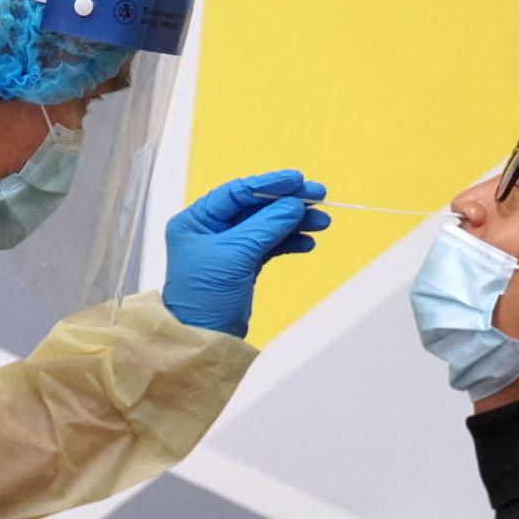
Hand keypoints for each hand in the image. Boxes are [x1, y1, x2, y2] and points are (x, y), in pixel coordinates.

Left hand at [161, 170, 328, 338]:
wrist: (203, 340)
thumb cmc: (205, 297)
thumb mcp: (236, 255)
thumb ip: (266, 226)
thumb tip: (293, 204)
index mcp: (196, 221)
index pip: (237, 192)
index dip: (270, 184)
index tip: (298, 179)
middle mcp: (209, 230)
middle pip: (255, 207)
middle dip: (287, 203)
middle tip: (318, 197)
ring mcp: (226, 248)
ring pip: (266, 226)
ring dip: (294, 223)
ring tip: (321, 222)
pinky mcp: (242, 266)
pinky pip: (269, 245)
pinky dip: (289, 242)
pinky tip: (307, 242)